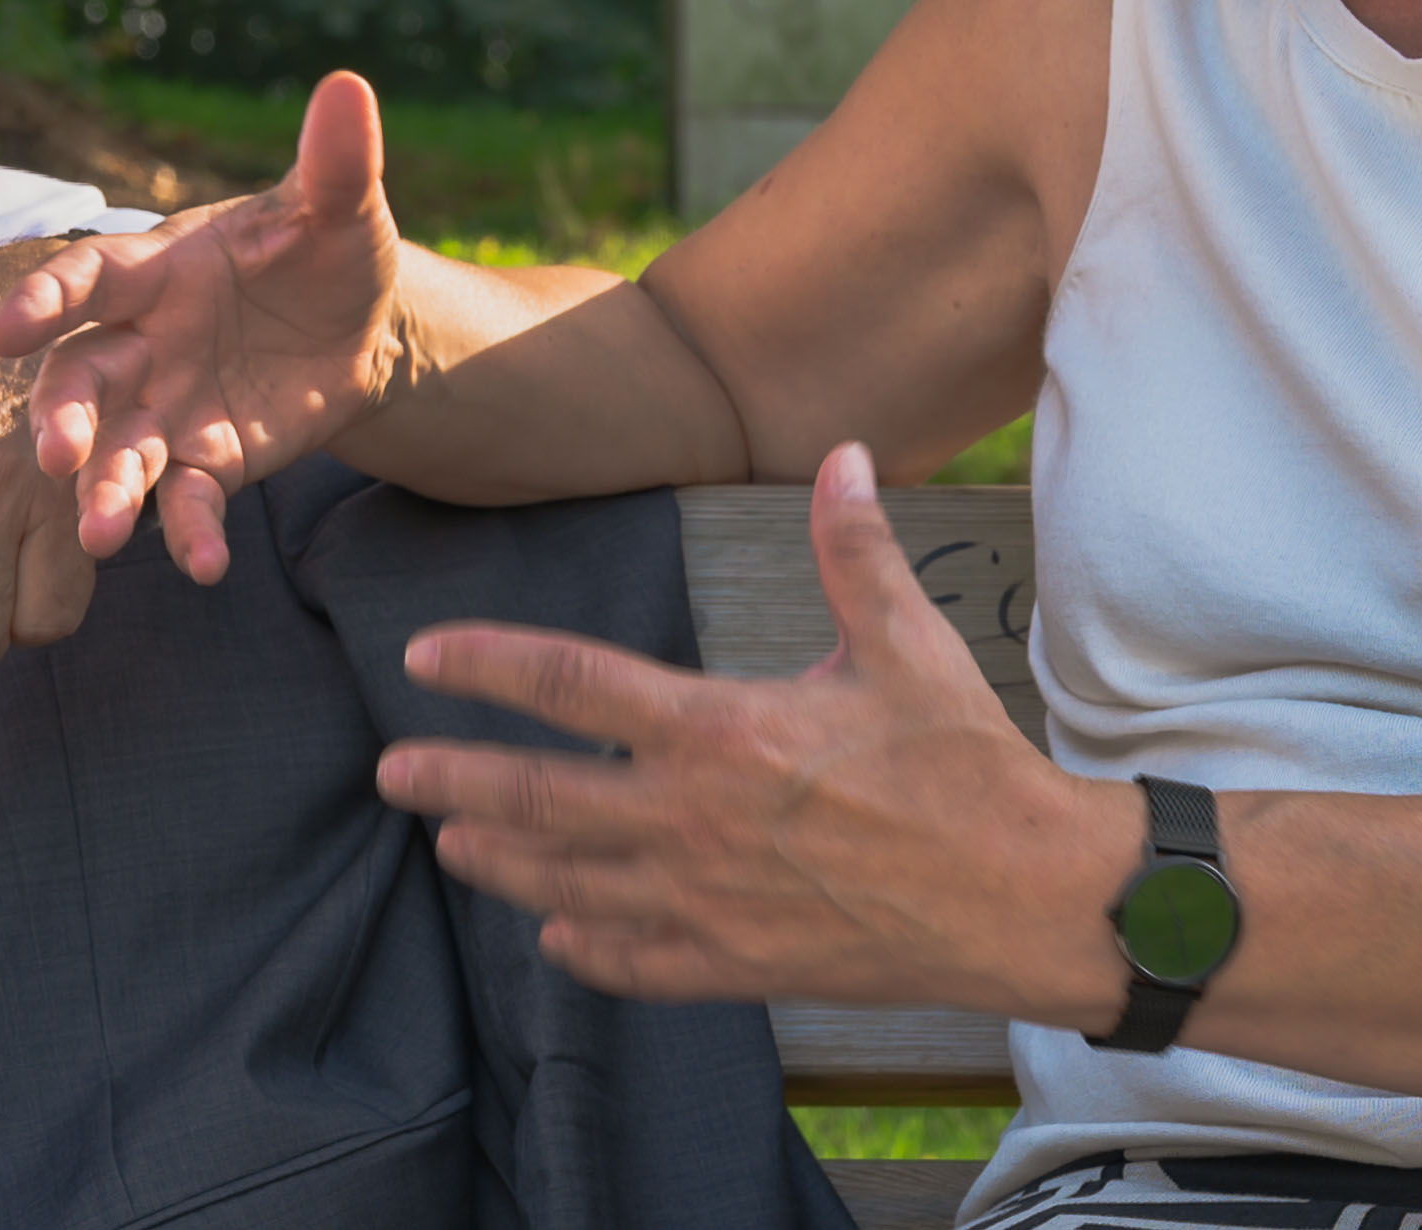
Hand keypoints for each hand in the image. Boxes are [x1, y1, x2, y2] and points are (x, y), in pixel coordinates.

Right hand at [0, 72, 407, 582]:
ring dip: (103, 488)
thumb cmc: (325, 248)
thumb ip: (334, 160)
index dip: (45, 301)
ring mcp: (168, 405)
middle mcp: (144, 340)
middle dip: (61, 414)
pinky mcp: (208, 458)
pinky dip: (189, 530)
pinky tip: (204, 566)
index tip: (2, 334)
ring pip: (117, 448)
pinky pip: (187, 499)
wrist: (359, 324)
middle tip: (53, 453)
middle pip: (81, 377)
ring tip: (100, 534)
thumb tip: (349, 84)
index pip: (88, 279)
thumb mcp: (338, 206)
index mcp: (157, 268)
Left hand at [374, 443, 1149, 1025]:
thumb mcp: (910, 646)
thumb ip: (855, 552)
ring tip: (450, 847)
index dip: (487, 666)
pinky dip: (586, 950)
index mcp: (722, 730)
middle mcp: (694, 819)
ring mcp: (709, 902)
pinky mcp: (740, 966)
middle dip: (455, 782)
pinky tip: (556, 937)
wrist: (1030, 901)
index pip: (571, 687)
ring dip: (500, 865)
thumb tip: (844, 454)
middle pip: (538, 800)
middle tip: (391, 775)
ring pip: (568, 886)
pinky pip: (636, 962)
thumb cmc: (969, 770)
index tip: (422, 658)